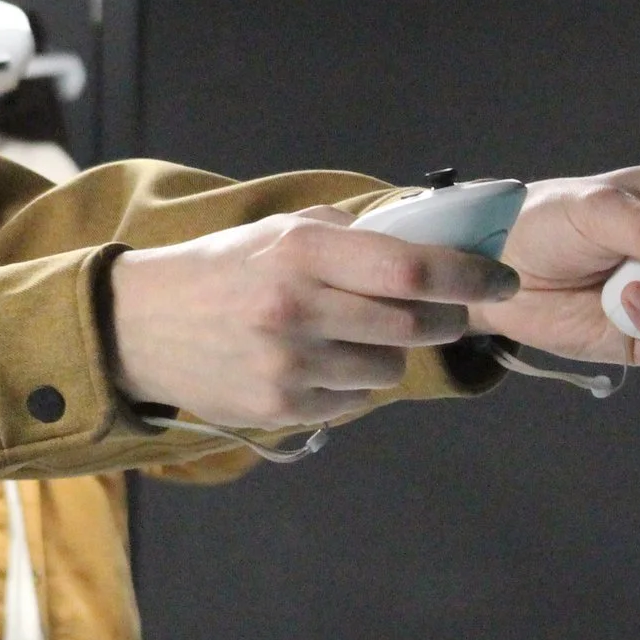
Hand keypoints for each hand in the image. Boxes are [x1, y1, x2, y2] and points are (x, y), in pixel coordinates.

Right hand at [109, 210, 518, 427]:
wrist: (137, 325)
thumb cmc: (221, 272)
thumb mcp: (277, 232)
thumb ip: (348, 235)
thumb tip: (429, 243)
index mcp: (301, 250)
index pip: (413, 268)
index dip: (470, 276)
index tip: (502, 280)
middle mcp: (297, 306)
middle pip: (415, 324)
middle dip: (441, 318)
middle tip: (438, 312)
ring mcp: (288, 363)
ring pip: (389, 370)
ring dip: (386, 355)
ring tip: (345, 338)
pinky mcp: (280, 406)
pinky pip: (353, 402)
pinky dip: (348, 385)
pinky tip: (313, 365)